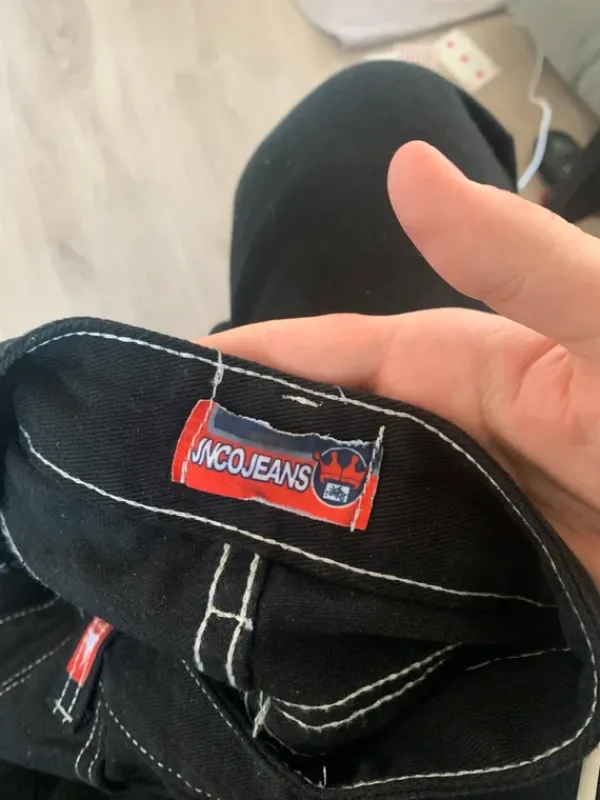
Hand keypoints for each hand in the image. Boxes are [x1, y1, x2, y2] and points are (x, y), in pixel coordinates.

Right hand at [202, 141, 599, 589]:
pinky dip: (354, 589)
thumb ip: (519, 257)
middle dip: (262, 453)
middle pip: (341, 441)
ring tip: (208, 553)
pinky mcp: (495, 583)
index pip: (342, 356)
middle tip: (172, 484)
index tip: (178, 383)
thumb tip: (404, 166)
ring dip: (296, 526)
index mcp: (471, 368)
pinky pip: (407, 581)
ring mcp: (475, 512)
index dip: (263, 365)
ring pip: (365, 514)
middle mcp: (460, 437)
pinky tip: (298, 612)